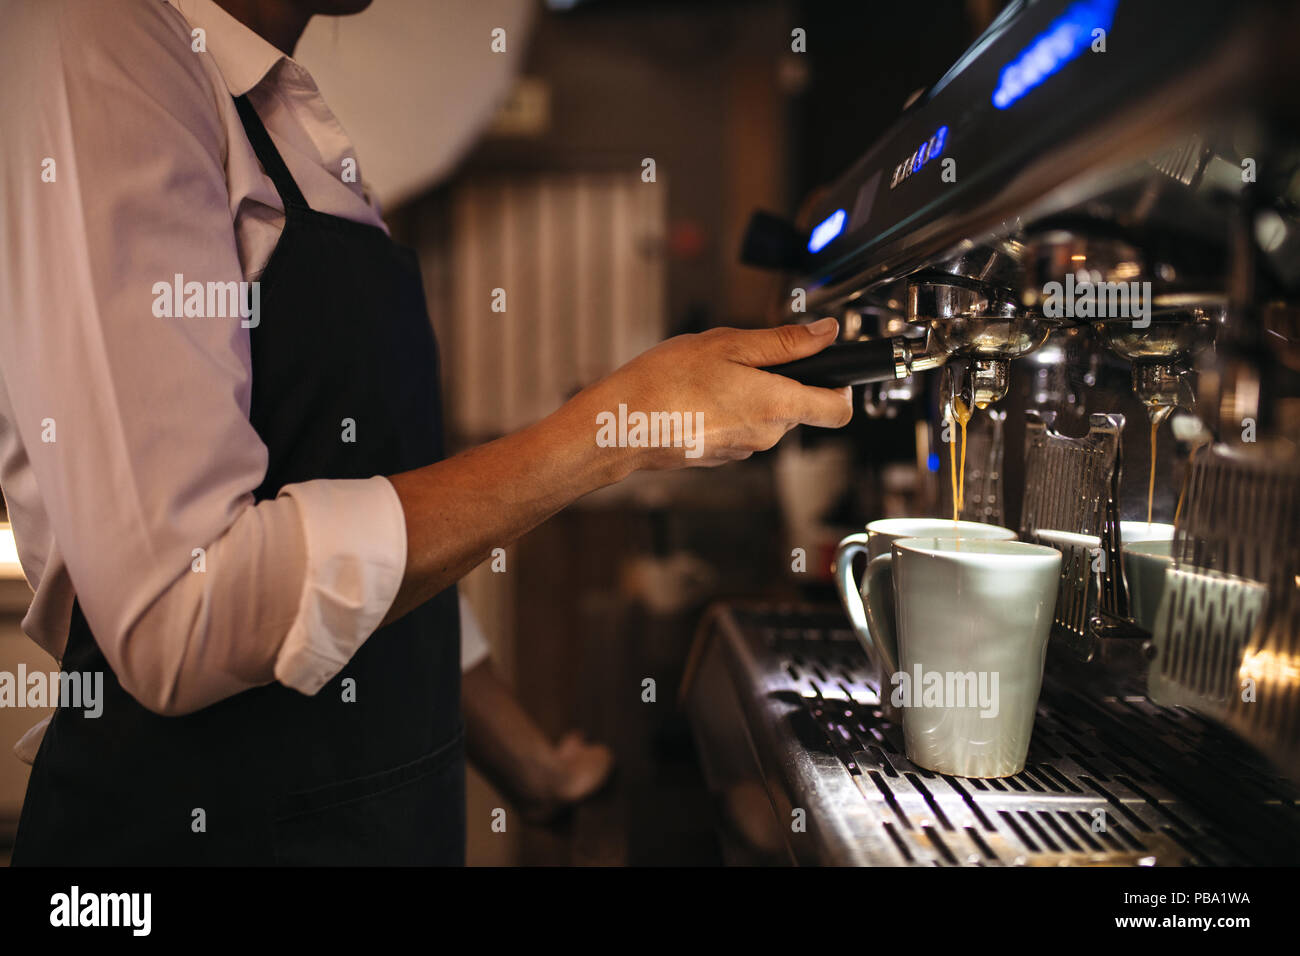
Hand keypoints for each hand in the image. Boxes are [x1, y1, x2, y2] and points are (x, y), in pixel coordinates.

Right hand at [570, 317, 852, 471]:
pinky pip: (738, 428)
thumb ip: (784, 342)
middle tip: (742, 358)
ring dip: (750, 394)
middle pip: (798, 408)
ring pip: (765, 417)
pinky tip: (696, 396)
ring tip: (710, 376)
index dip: (842, 387)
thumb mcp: (728, 344)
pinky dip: (727, 411)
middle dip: (780, 381)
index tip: (829, 368)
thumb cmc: (666, 382)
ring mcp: (742, 450)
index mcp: (777, 406)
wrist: (619, 425)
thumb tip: (826, 334)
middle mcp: (766, 436)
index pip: (839, 410)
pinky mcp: (720, 456)